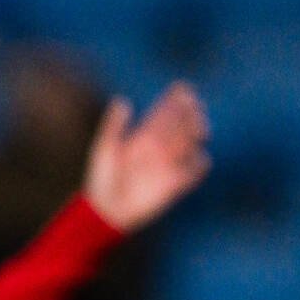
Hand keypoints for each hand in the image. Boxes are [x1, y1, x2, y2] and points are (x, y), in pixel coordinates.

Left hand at [83, 80, 211, 233]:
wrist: (104, 211)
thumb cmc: (100, 180)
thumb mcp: (104, 150)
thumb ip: (113, 126)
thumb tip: (122, 101)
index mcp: (142, 138)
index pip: (163, 115)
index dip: (174, 101)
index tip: (182, 88)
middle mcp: (158, 149)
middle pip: (180, 126)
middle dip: (189, 113)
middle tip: (193, 104)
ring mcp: (167, 165)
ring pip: (189, 144)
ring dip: (196, 133)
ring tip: (199, 127)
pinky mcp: (174, 184)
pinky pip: (193, 172)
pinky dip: (199, 164)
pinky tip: (199, 158)